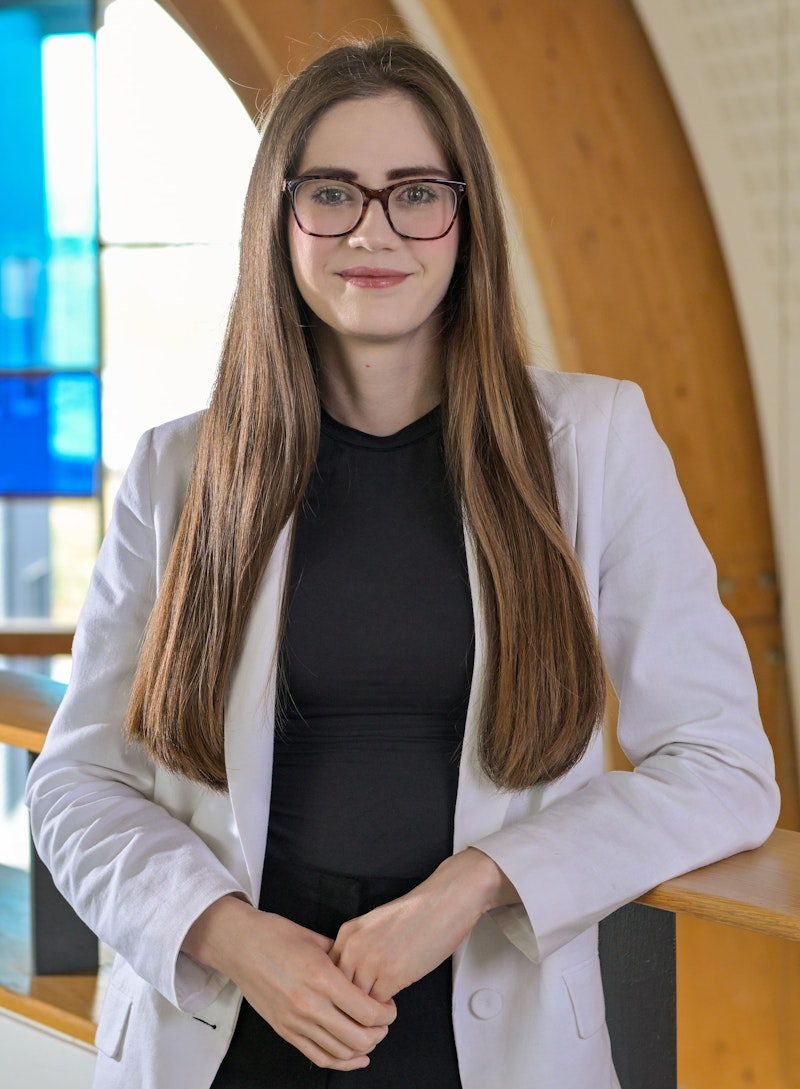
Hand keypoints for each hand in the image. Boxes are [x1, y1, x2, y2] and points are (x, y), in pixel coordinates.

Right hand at [183, 897, 395, 1069]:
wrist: (239, 945)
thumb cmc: (276, 935)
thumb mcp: (316, 939)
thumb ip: (343, 958)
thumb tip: (364, 972)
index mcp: (321, 978)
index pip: (366, 1011)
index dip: (386, 1013)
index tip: (389, 1006)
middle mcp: (309, 1005)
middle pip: (358, 1037)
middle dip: (379, 1032)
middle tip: (384, 1020)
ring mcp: (295, 1022)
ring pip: (340, 1051)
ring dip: (363, 1048)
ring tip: (371, 1034)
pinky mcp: (284, 1031)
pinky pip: (318, 1057)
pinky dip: (341, 1062)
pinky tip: (355, 1057)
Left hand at [330, 848, 517, 1003]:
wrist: (444, 902)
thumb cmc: (416, 912)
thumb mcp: (374, 925)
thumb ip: (357, 947)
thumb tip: (349, 975)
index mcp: (347, 932)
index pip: (327, 972)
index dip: (338, 987)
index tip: (346, 995)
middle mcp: (354, 946)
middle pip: (337, 990)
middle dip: (348, 1002)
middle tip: (359, 1009)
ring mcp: (371, 961)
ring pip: (356, 1001)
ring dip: (366, 1008)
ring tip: (376, 1008)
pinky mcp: (391, 975)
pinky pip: (378, 1005)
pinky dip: (385, 1009)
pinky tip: (392, 1001)